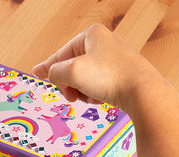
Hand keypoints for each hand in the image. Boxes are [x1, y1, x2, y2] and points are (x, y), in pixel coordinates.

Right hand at [33, 23, 169, 110]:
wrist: (141, 92)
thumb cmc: (111, 77)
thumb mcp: (73, 72)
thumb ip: (54, 72)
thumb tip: (48, 73)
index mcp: (90, 35)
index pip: (60, 54)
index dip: (47, 67)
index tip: (36, 73)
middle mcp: (102, 43)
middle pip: (71, 68)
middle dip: (69, 85)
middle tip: (71, 96)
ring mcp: (111, 59)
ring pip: (83, 79)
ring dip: (81, 92)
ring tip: (90, 97)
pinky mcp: (118, 75)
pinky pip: (96, 86)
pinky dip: (94, 95)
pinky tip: (100, 99)